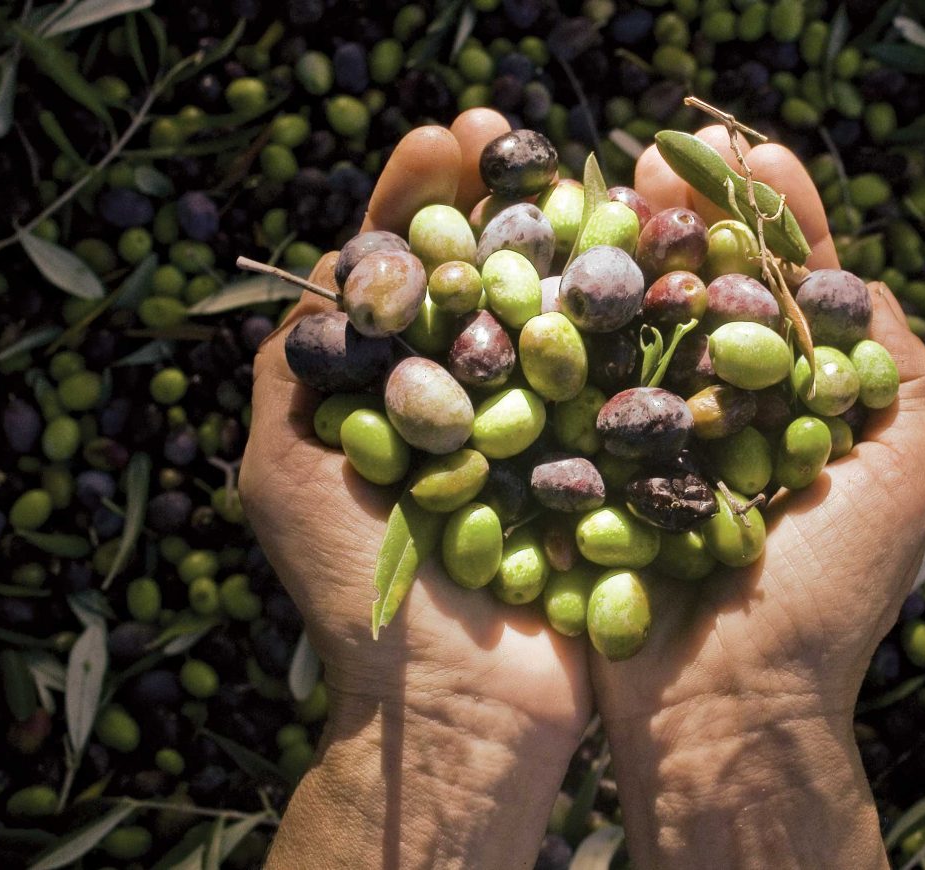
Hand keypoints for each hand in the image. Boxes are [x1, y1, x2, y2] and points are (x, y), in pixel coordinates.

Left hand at [241, 110, 591, 869]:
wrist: (463, 705)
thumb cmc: (360, 589)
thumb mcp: (285, 467)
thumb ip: (296, 365)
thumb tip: (329, 266)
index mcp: (390, 395)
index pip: (401, 273)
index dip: (416, 199)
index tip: (442, 138)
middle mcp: (468, 401)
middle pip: (480, 275)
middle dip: (491, 197)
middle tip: (502, 128)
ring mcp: (541, 427)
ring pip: (553, 311)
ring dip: (562, 234)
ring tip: (580, 163)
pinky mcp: (605, 460)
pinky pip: (617, 371)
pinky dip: (628, 310)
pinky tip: (639, 248)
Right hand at [589, 126, 924, 867]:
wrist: (723, 703)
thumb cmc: (826, 594)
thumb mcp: (904, 475)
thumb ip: (905, 374)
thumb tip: (864, 281)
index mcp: (799, 403)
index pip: (791, 287)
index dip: (773, 215)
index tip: (751, 152)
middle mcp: (722, 408)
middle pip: (703, 289)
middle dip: (688, 214)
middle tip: (663, 151)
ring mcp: (649, 435)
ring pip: (635, 324)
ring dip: (623, 250)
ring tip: (609, 183)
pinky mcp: (587, 466)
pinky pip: (575, 384)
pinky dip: (566, 323)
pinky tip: (553, 264)